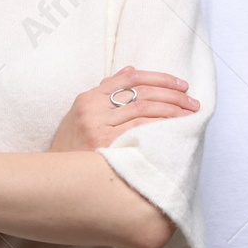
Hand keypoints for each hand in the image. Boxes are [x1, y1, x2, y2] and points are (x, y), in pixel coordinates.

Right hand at [48, 65, 197, 152]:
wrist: (55, 177)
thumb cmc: (73, 147)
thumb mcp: (82, 114)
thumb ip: (106, 92)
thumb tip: (131, 70)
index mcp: (89, 97)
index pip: (130, 77)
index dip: (160, 78)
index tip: (181, 85)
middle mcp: (92, 107)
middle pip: (141, 92)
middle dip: (172, 94)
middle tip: (192, 102)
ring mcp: (97, 126)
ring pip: (143, 108)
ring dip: (171, 109)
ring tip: (189, 114)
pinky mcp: (103, 144)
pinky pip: (139, 128)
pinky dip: (160, 125)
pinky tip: (174, 128)